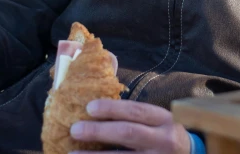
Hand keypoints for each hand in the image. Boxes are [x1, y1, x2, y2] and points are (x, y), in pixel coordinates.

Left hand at [69, 99, 191, 153]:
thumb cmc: (166, 135)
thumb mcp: (159, 120)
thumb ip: (135, 113)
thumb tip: (102, 91)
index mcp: (163, 119)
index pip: (137, 111)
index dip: (112, 108)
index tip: (89, 107)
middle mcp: (163, 139)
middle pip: (128, 133)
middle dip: (100, 131)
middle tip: (75, 129)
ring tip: (73, 153)